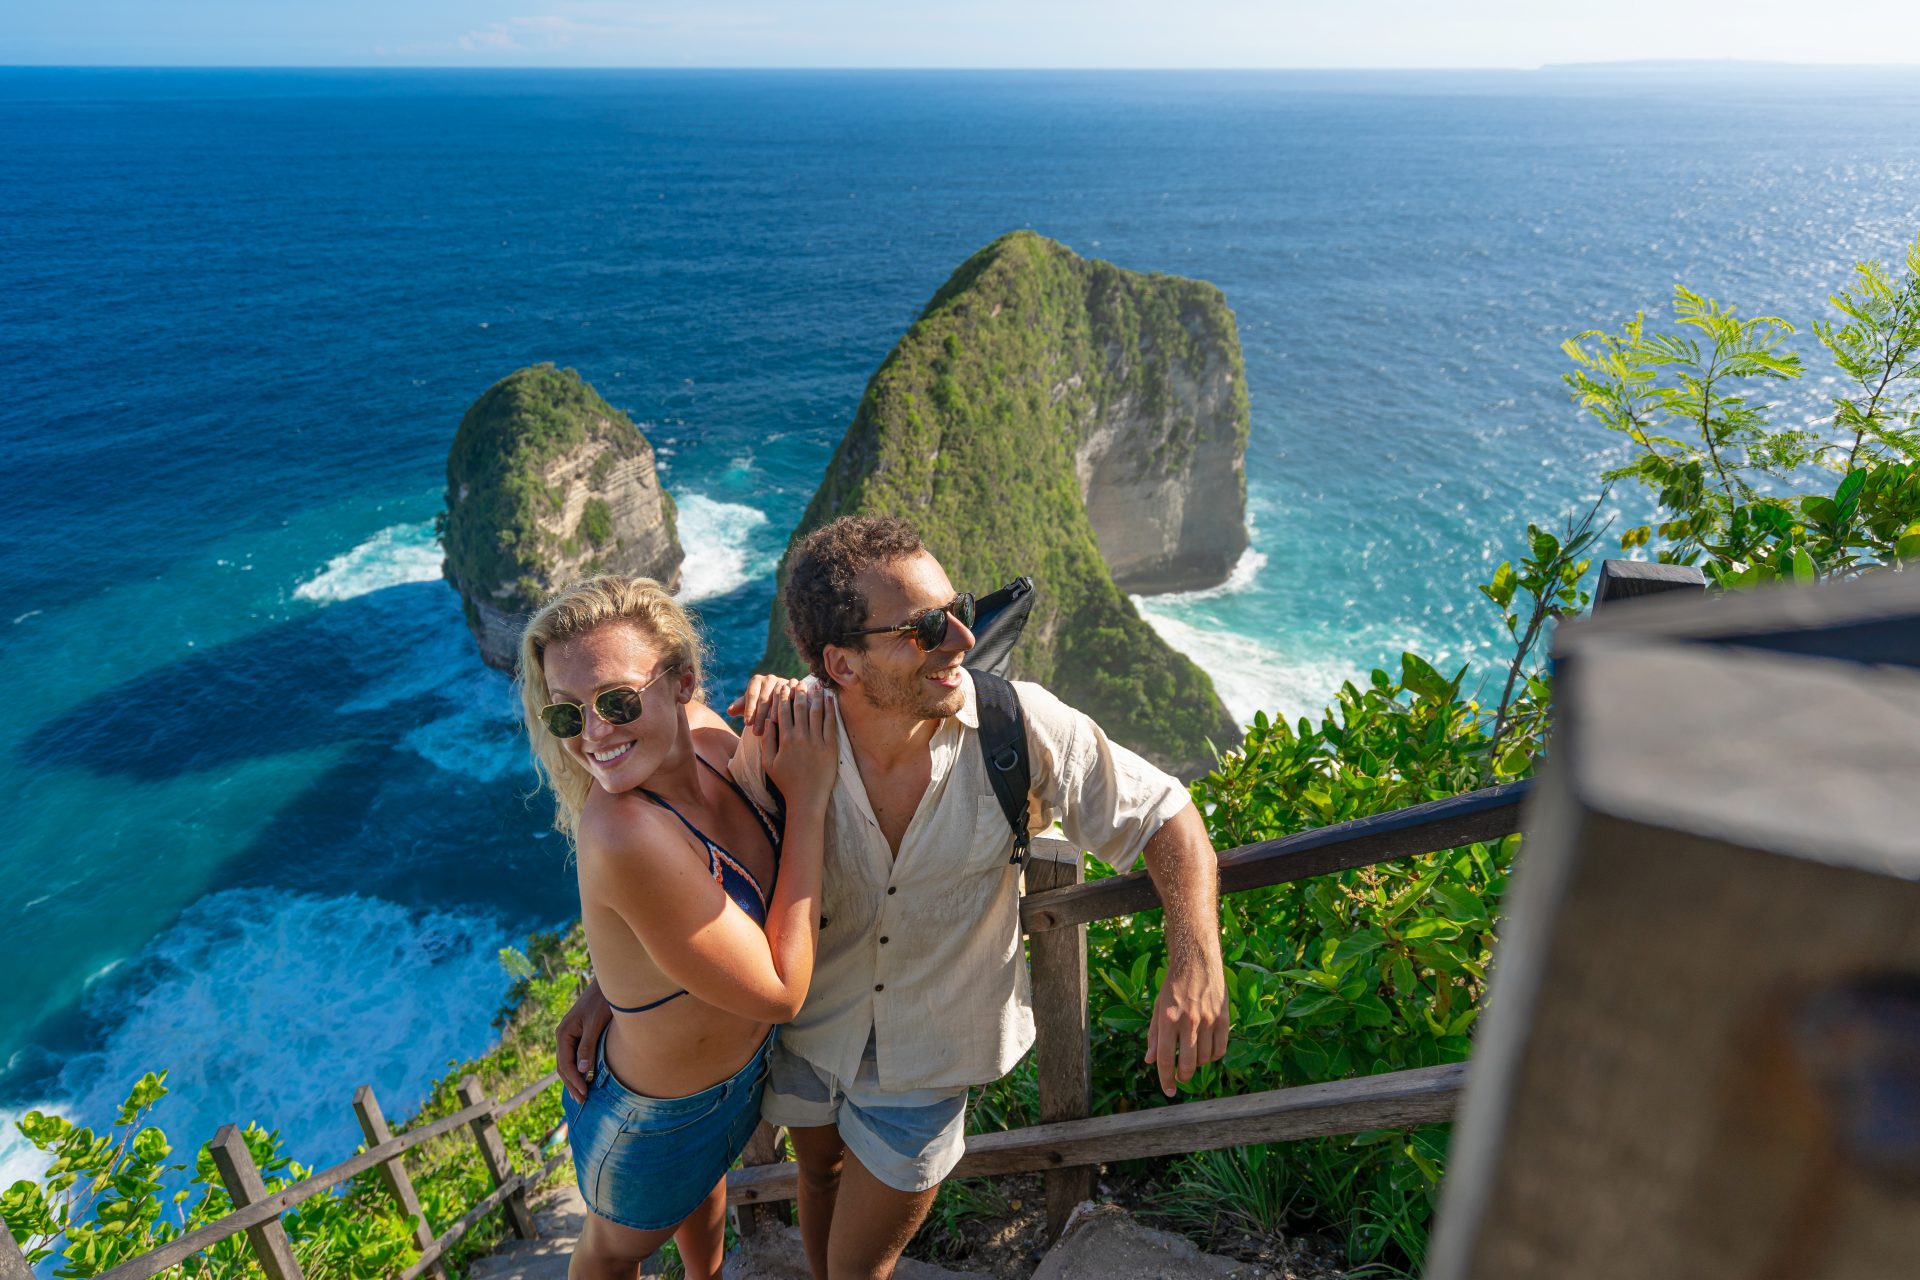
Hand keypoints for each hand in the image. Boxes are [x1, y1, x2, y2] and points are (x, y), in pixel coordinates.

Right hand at [556, 978, 612, 1103]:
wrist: (610, 984)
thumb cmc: (602, 1001)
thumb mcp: (595, 1024)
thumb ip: (587, 1046)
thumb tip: (581, 1070)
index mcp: (564, 1033)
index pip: (565, 1064)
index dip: (574, 1081)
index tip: (584, 1094)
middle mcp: (564, 1035)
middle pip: (563, 1066)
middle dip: (572, 1084)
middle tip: (582, 1101)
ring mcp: (570, 1035)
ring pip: (568, 1062)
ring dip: (574, 1079)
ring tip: (582, 1095)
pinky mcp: (579, 1034)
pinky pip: (574, 1056)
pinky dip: (578, 1069)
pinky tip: (585, 1078)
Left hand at [727, 674, 803, 732]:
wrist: (783, 700)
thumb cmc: (762, 705)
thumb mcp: (750, 706)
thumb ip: (741, 708)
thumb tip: (729, 711)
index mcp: (756, 681)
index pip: (751, 695)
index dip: (749, 710)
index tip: (747, 724)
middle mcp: (770, 678)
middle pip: (764, 698)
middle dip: (760, 716)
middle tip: (757, 732)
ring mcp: (783, 681)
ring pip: (778, 697)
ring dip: (775, 713)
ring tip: (772, 727)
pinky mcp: (796, 686)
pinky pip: (793, 695)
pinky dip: (790, 706)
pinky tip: (788, 719)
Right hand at [762, 686, 839, 801]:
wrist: (807, 798)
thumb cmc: (786, 782)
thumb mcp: (769, 763)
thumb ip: (767, 741)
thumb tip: (768, 720)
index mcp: (786, 740)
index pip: (783, 712)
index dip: (783, 697)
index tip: (783, 687)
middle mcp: (802, 738)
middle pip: (800, 708)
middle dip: (799, 692)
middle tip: (798, 682)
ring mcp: (818, 742)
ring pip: (816, 712)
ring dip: (815, 696)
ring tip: (814, 685)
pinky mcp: (831, 747)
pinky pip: (830, 723)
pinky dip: (829, 708)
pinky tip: (829, 698)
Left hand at [1144, 950, 1229, 1096]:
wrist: (1197, 961)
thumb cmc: (1173, 986)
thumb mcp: (1158, 1008)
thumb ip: (1154, 1035)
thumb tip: (1150, 1061)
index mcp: (1168, 1019)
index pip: (1166, 1059)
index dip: (1166, 1079)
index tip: (1169, 1091)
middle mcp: (1188, 1021)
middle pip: (1188, 1064)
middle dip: (1184, 1076)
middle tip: (1181, 1077)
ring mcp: (1208, 1020)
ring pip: (1206, 1059)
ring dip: (1199, 1064)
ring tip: (1193, 1056)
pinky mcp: (1223, 1018)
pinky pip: (1220, 1049)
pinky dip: (1214, 1056)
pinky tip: (1207, 1050)